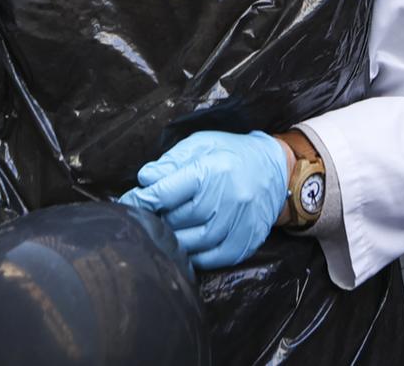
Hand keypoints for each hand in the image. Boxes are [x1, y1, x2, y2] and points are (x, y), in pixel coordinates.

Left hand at [118, 130, 289, 269]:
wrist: (276, 170)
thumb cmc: (232, 154)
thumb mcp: (201, 144)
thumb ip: (171, 162)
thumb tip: (145, 179)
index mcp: (212, 170)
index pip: (166, 192)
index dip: (141, 200)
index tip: (127, 203)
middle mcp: (227, 198)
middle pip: (177, 220)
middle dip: (158, 218)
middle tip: (147, 215)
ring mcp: (239, 223)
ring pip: (192, 243)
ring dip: (173, 239)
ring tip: (164, 231)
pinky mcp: (246, 241)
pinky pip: (212, 258)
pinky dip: (194, 256)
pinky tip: (187, 246)